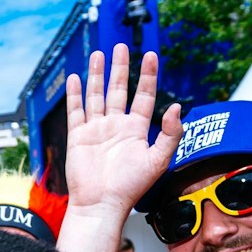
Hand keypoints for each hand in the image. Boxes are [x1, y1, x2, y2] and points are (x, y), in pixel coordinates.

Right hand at [64, 44, 182, 212]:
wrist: (101, 204)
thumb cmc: (130, 188)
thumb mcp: (158, 160)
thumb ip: (169, 134)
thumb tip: (176, 107)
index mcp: (136, 130)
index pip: (144, 96)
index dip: (148, 75)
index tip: (151, 56)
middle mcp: (116, 126)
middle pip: (119, 89)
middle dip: (121, 67)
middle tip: (122, 47)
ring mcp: (96, 129)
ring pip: (97, 95)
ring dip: (98, 75)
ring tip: (99, 54)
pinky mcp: (79, 136)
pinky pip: (76, 111)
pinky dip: (75, 94)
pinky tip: (75, 78)